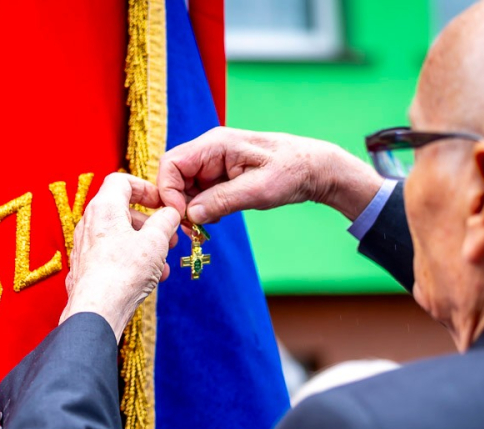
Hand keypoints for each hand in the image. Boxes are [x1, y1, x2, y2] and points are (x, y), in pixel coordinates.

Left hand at [60, 173, 181, 341]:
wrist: (97, 312)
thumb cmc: (124, 273)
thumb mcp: (155, 241)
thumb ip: (166, 221)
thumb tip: (170, 213)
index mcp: (104, 208)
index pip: (121, 180)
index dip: (145, 187)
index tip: (161, 202)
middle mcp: (89, 223)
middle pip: (122, 210)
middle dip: (150, 222)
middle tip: (169, 236)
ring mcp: (85, 246)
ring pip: (120, 236)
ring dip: (145, 245)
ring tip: (164, 263)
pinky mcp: (85, 268)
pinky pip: (112, 255)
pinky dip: (132, 260)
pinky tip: (150, 279)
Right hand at [157, 127, 383, 230]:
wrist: (314, 169)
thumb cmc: (292, 171)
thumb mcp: (258, 189)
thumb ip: (222, 200)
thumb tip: (190, 215)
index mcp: (215, 144)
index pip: (172, 164)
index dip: (169, 191)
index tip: (183, 216)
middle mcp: (209, 151)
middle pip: (174, 177)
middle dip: (178, 204)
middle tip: (192, 229)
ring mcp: (213, 164)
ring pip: (184, 188)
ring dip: (191, 209)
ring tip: (208, 225)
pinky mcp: (219, 176)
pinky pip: (199, 193)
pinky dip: (202, 209)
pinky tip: (218, 217)